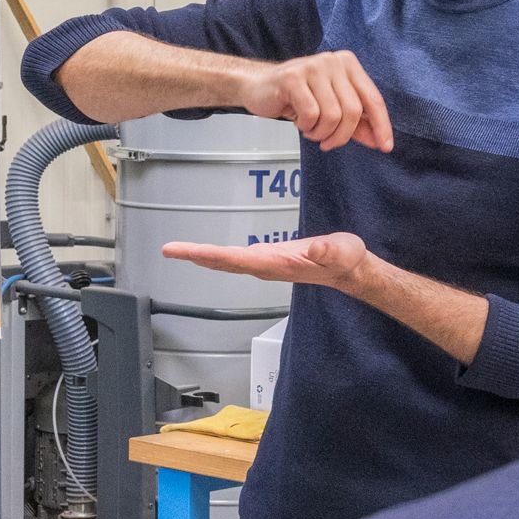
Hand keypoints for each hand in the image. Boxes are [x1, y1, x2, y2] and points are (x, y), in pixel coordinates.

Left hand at [163, 231, 372, 291]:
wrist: (349, 269)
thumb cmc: (345, 259)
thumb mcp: (342, 251)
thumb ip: (328, 251)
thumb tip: (315, 249)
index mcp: (276, 264)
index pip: (235, 259)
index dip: (209, 255)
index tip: (186, 252)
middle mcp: (265, 267)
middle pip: (222, 263)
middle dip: (195, 256)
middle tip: (168, 250)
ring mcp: (264, 265)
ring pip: (226, 263)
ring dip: (201, 257)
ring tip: (178, 251)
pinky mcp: (267, 259)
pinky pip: (234, 258)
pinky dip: (215, 255)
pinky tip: (206, 253)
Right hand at [241, 52, 392, 152]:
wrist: (258, 87)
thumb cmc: (297, 97)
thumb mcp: (331, 108)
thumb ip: (356, 123)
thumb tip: (379, 141)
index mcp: (348, 64)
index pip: (373, 98)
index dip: (381, 125)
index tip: (385, 146)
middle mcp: (333, 61)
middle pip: (353, 111)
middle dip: (341, 136)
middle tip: (328, 143)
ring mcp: (313, 67)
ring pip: (332, 115)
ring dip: (320, 133)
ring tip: (310, 129)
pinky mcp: (293, 78)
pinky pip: (311, 114)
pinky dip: (306, 126)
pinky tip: (298, 121)